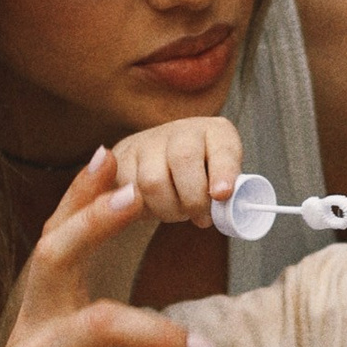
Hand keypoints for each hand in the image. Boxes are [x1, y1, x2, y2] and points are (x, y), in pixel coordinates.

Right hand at [0, 151, 236, 346]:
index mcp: (47, 313)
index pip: (61, 241)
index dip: (81, 197)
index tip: (110, 153)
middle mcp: (34, 328)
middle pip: (57, 255)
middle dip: (96, 219)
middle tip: (140, 193)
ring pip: (95, 323)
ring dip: (159, 330)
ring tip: (206, 346)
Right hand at [111, 116, 243, 229]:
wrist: (162, 164)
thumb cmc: (201, 179)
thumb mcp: (222, 182)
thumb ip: (225, 194)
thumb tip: (218, 214)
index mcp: (216, 133)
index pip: (222, 148)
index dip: (223, 171)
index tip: (222, 194)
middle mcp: (182, 130)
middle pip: (183, 160)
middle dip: (193, 199)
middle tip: (198, 216)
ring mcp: (148, 141)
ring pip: (153, 181)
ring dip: (168, 209)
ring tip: (176, 212)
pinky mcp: (121, 157)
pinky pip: (128, 190)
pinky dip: (143, 208)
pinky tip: (154, 207)